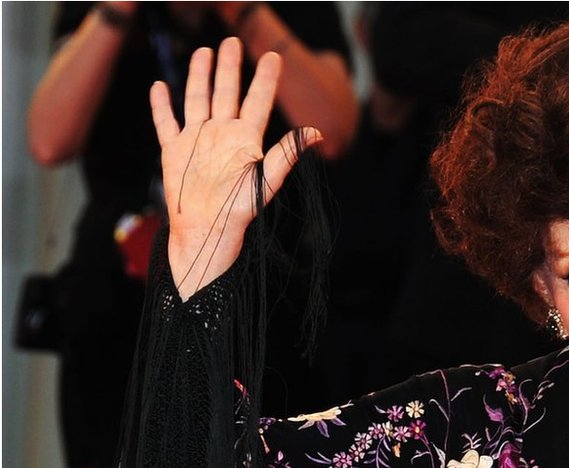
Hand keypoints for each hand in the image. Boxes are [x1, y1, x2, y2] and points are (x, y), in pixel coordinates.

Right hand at [150, 37, 320, 298]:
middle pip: (226, 92)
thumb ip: (287, 154)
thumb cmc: (238, 211)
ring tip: (204, 52)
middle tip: (233, 42)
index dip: (266, 80)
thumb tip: (316, 134)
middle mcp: (222, 134)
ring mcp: (197, 140)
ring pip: (197, 99)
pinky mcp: (174, 151)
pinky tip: (160, 87)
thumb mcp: (266, 180)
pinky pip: (166, 123)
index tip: (274, 58)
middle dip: (230, 67)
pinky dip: (162, 106)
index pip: (258, 101)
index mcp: (246, 139)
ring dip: (199, 76)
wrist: (205, 231)